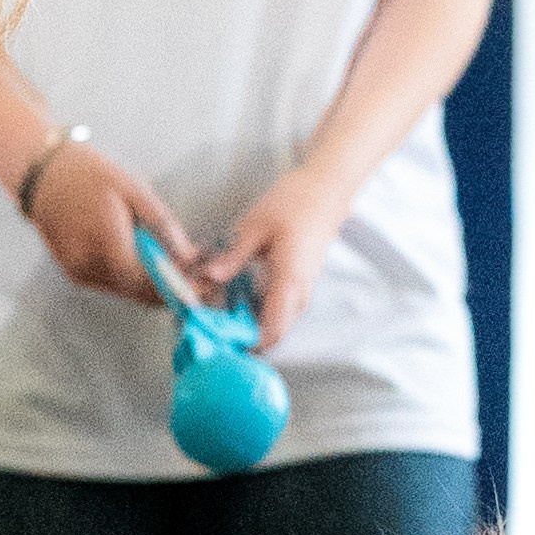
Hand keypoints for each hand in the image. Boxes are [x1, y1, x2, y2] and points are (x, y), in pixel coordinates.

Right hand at [26, 141, 195, 302]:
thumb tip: (190, 256)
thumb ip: (163, 225)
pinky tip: (149, 269)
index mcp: (106, 242)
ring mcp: (79, 273)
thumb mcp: (134, 190)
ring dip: (154, 289)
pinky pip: (112, 285)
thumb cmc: (91, 175)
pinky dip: (133, 281)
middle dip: (171, 292)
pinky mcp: (75, 274)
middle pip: (138, 293)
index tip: (203, 288)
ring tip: (180, 274)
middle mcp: (89, 265)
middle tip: (199, 284)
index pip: (147, 282)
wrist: (44, 176)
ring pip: (126, 293)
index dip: (176, 288)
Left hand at [198, 165, 344, 351]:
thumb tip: (207, 279)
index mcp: (289, 282)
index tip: (217, 339)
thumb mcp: (255, 227)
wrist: (327, 191)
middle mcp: (299, 294)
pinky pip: (279, 309)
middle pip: (273, 334)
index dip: (245, 343)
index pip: (271, 332)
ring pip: (276, 322)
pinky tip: (236, 295)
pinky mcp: (300, 284)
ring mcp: (302, 291)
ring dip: (249, 322)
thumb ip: (233, 256)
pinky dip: (257, 309)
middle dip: (243, 335)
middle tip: (211, 324)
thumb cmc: (294, 203)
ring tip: (219, 309)